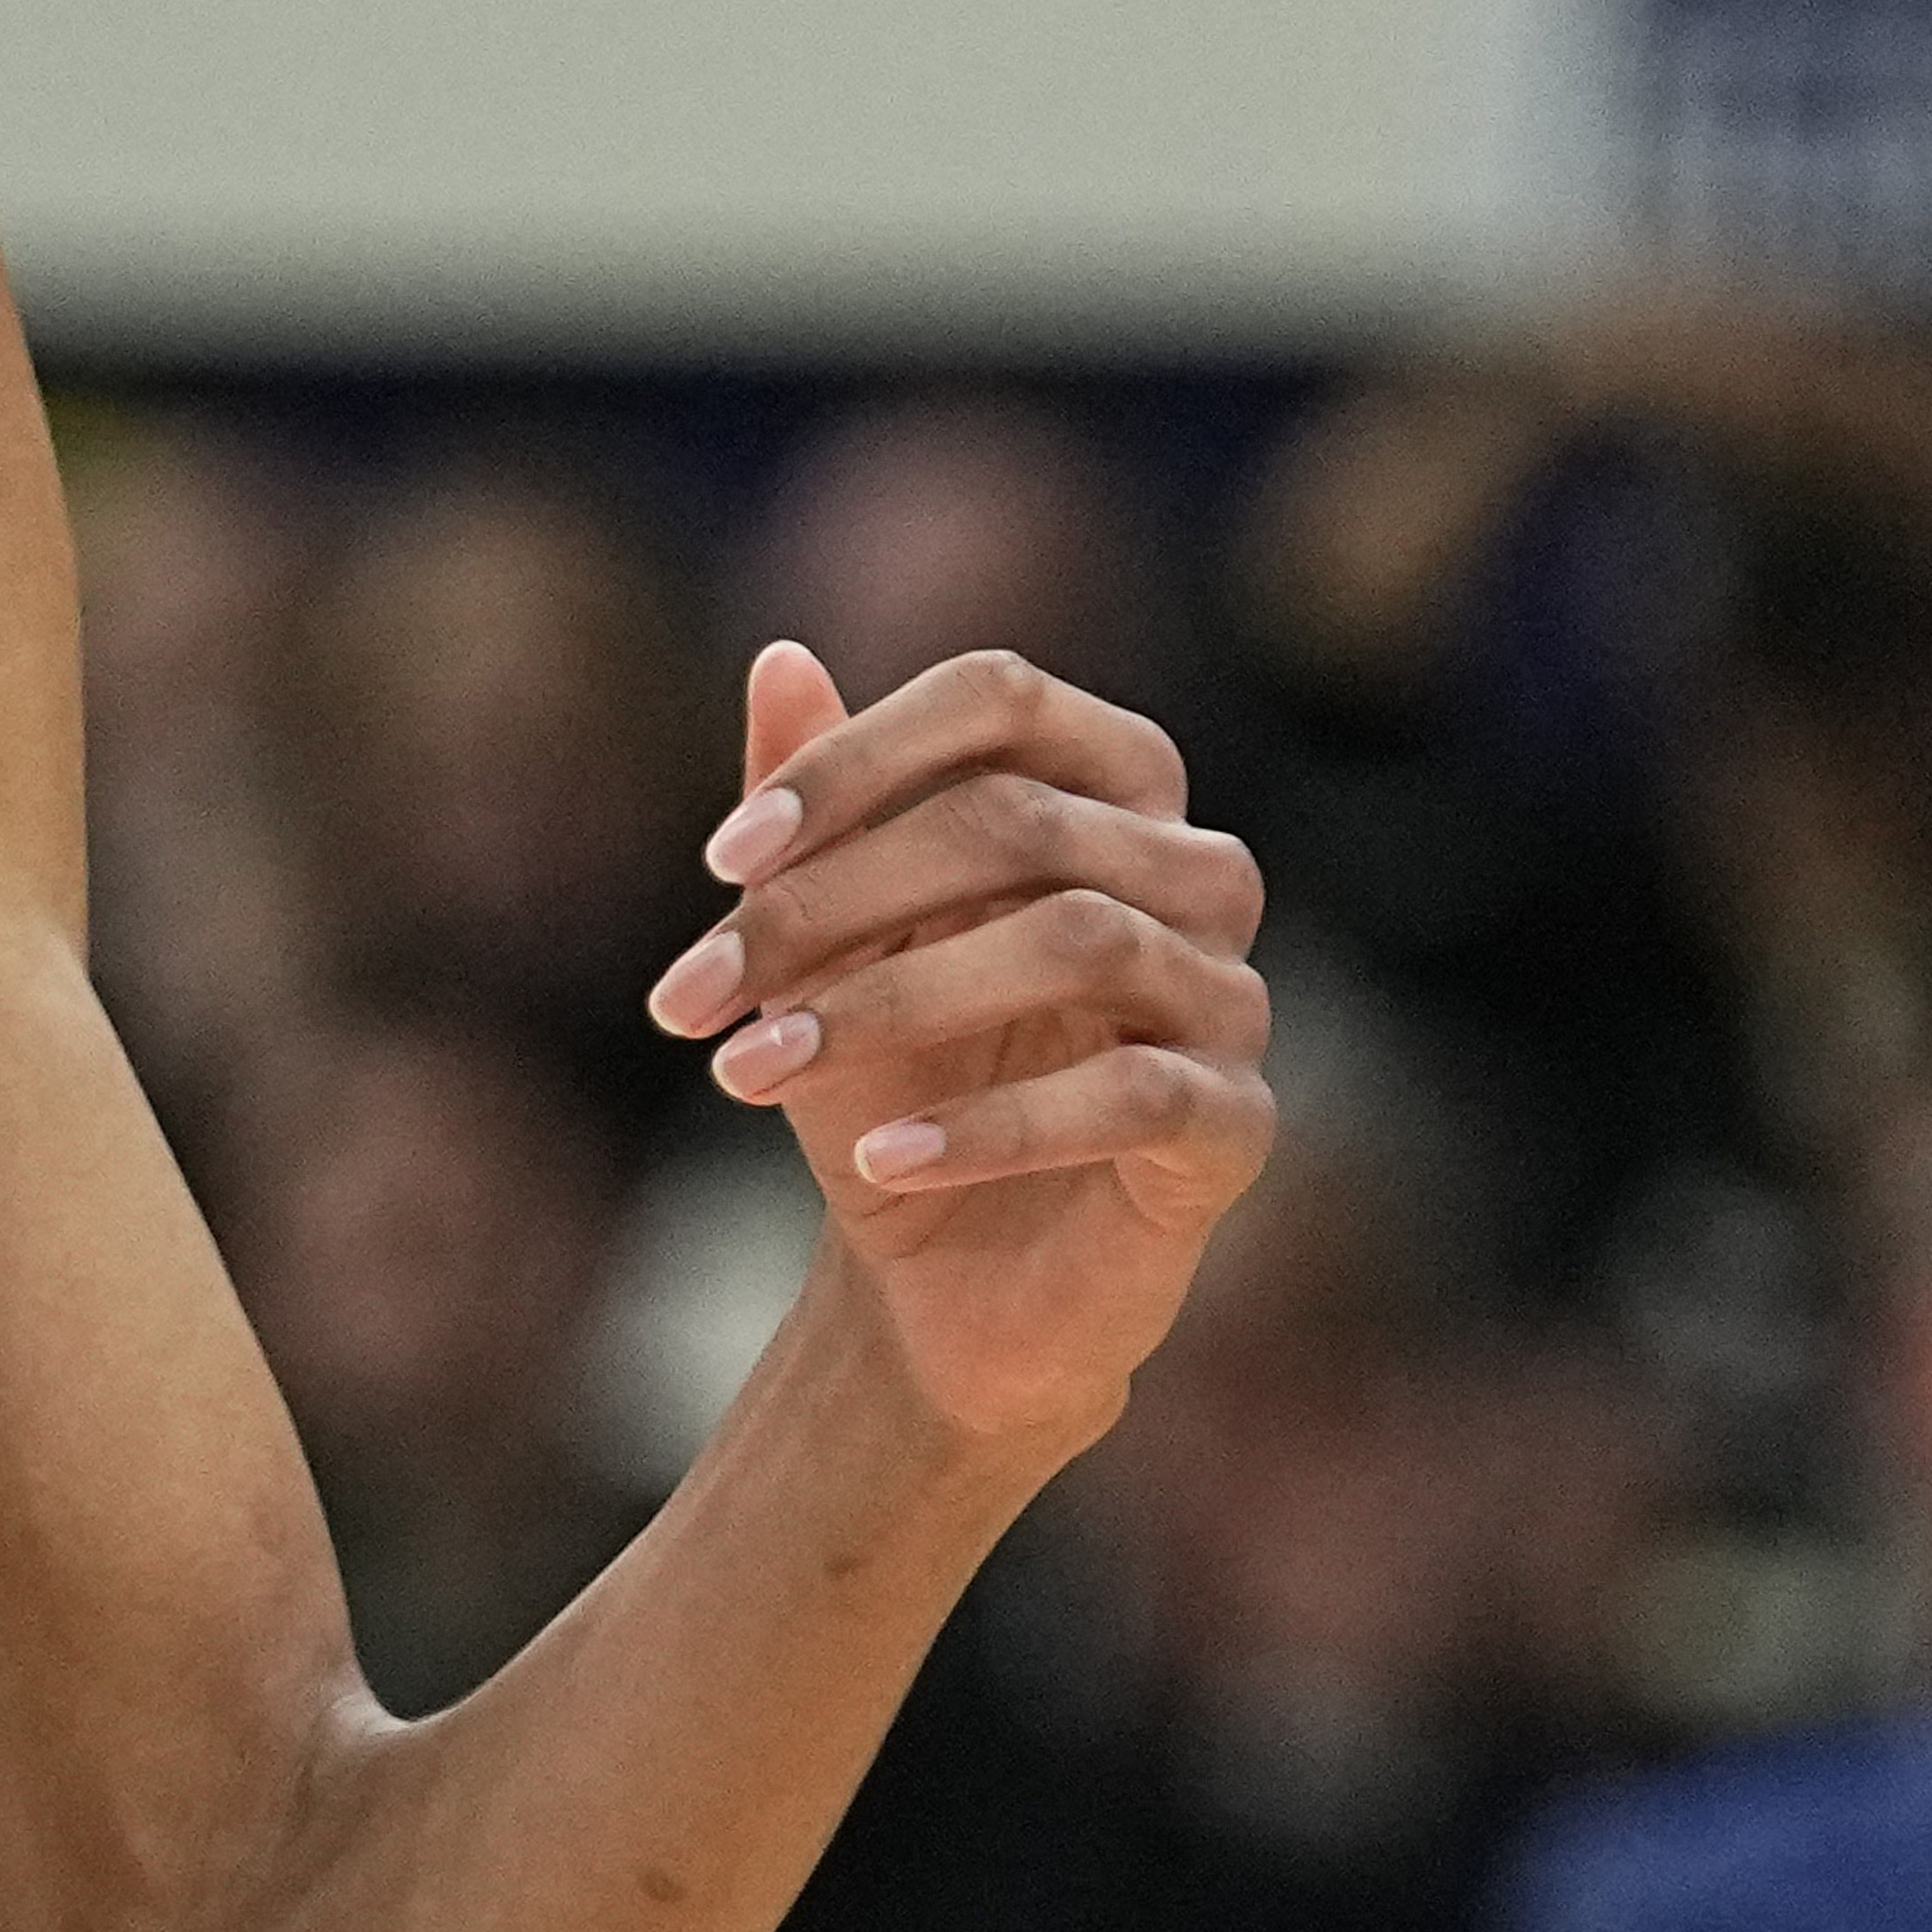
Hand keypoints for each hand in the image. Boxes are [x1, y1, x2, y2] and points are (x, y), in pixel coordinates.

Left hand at [642, 642, 1272, 1453]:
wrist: (939, 1275)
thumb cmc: (885, 1074)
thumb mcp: (821, 941)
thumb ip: (810, 801)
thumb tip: (778, 656)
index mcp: (1101, 784)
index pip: (999, 697)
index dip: (855, 760)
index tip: (718, 859)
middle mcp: (1192, 868)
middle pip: (1018, 820)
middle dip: (829, 903)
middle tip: (694, 998)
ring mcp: (1230, 994)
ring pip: (1083, 940)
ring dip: (891, 1004)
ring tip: (756, 1073)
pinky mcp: (1237, 1122)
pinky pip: (1135, 1094)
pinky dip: (991, 1126)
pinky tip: (881, 1160)